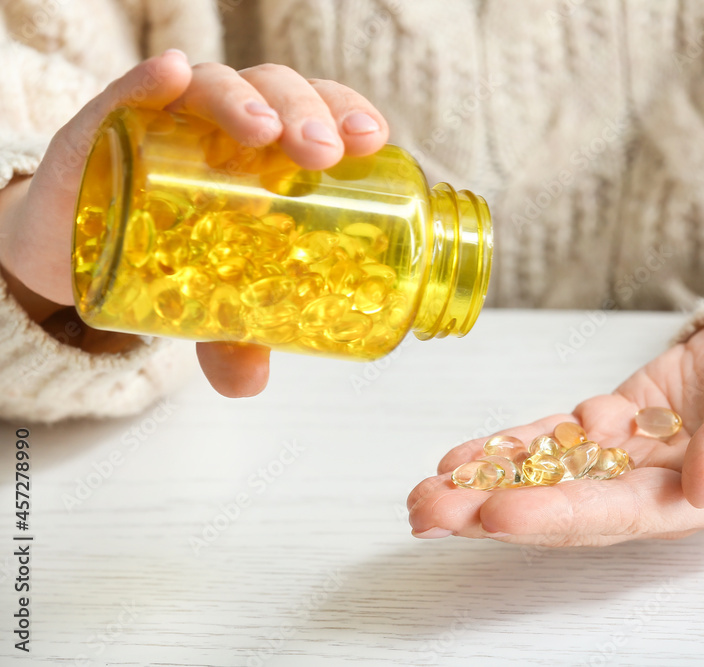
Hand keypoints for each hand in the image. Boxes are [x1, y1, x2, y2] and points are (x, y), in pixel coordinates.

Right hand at [0, 50, 388, 395]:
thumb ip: (233, 334)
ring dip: (243, 100)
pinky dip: (151, 79)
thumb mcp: (210, 295)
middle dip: (306, 114)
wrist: (81, 232)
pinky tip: (170, 76)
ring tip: (261, 131)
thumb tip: (247, 383)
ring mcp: (172, 116)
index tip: (369, 138)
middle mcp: (230, 124)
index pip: (322, 114)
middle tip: (320, 153)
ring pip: (216, 85)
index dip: (348, 115)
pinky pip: (132, 89)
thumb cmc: (173, 246)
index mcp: (272, 152)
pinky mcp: (112, 119)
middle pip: (279, 94)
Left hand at [407, 302, 703, 545]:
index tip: (494, 512)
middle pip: (569, 507)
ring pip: (553, 476)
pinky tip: (466, 456)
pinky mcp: (622, 420)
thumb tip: (703, 484)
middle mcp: (663, 487)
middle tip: (427, 511)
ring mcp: (637, 455)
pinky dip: (513, 445)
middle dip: (495, 510)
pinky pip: (559, 438)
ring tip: (426, 491)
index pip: (619, 514)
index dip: (554, 515)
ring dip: (488, 483)